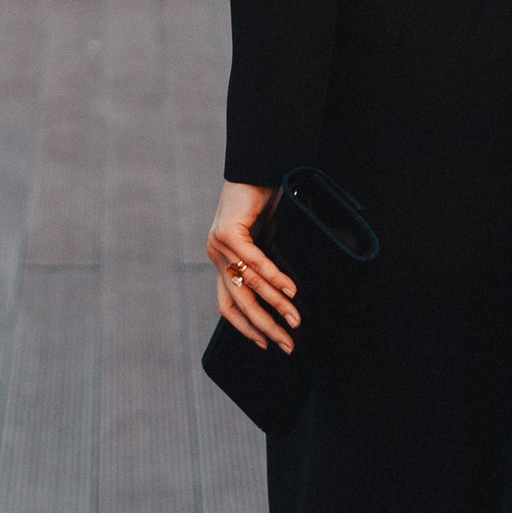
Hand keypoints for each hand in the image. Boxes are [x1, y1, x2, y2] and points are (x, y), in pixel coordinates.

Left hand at [208, 181, 299, 353]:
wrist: (256, 167)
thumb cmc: (263, 202)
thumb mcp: (267, 240)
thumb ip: (270, 267)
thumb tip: (290, 298)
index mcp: (222, 261)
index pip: (228, 305)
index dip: (246, 328)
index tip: (266, 345)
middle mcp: (216, 256)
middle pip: (238, 303)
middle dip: (265, 327)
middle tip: (287, 344)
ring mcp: (218, 244)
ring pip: (249, 284)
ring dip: (276, 304)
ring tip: (295, 320)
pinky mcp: (227, 231)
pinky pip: (254, 261)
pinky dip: (274, 278)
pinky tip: (291, 290)